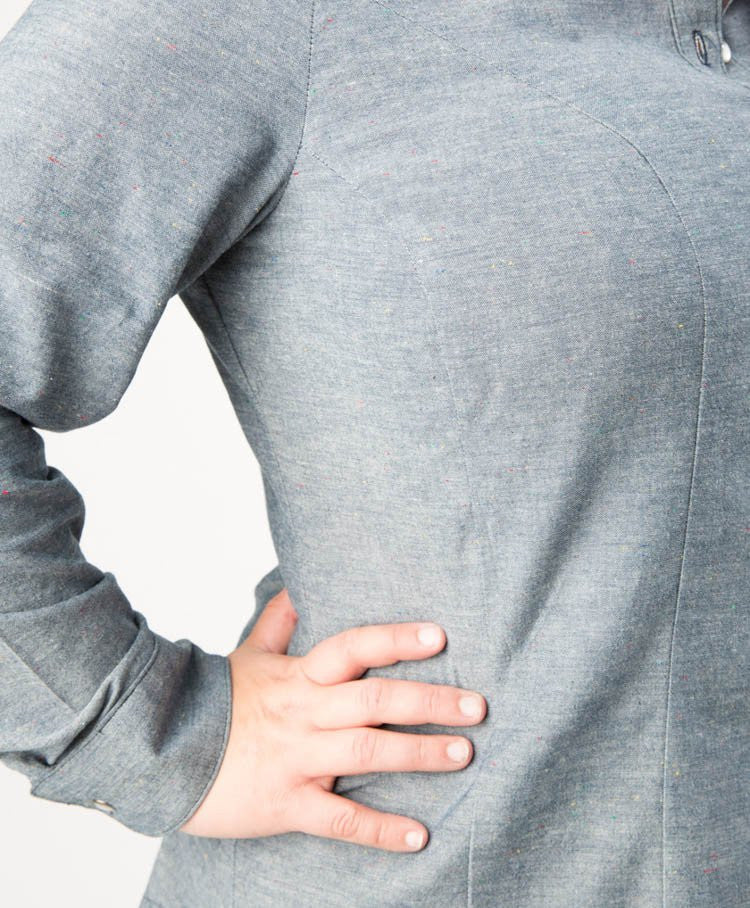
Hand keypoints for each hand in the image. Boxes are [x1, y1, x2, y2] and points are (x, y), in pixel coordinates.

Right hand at [178, 588, 486, 851]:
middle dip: (429, 701)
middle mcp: (304, 713)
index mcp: (298, 675)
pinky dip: (380, 830)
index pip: (352, 647)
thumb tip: (297, 585)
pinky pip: (339, 819)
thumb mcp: (247, 655)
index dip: (395, 640)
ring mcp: (297, 759)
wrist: (162, 752)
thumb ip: (279, 622)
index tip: (439, 636)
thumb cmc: (216, 702)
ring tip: (463, 753)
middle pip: (375, 701)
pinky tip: (418, 836)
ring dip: (419, 753)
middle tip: (477, 706)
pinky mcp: (287, 805)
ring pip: (367, 753)